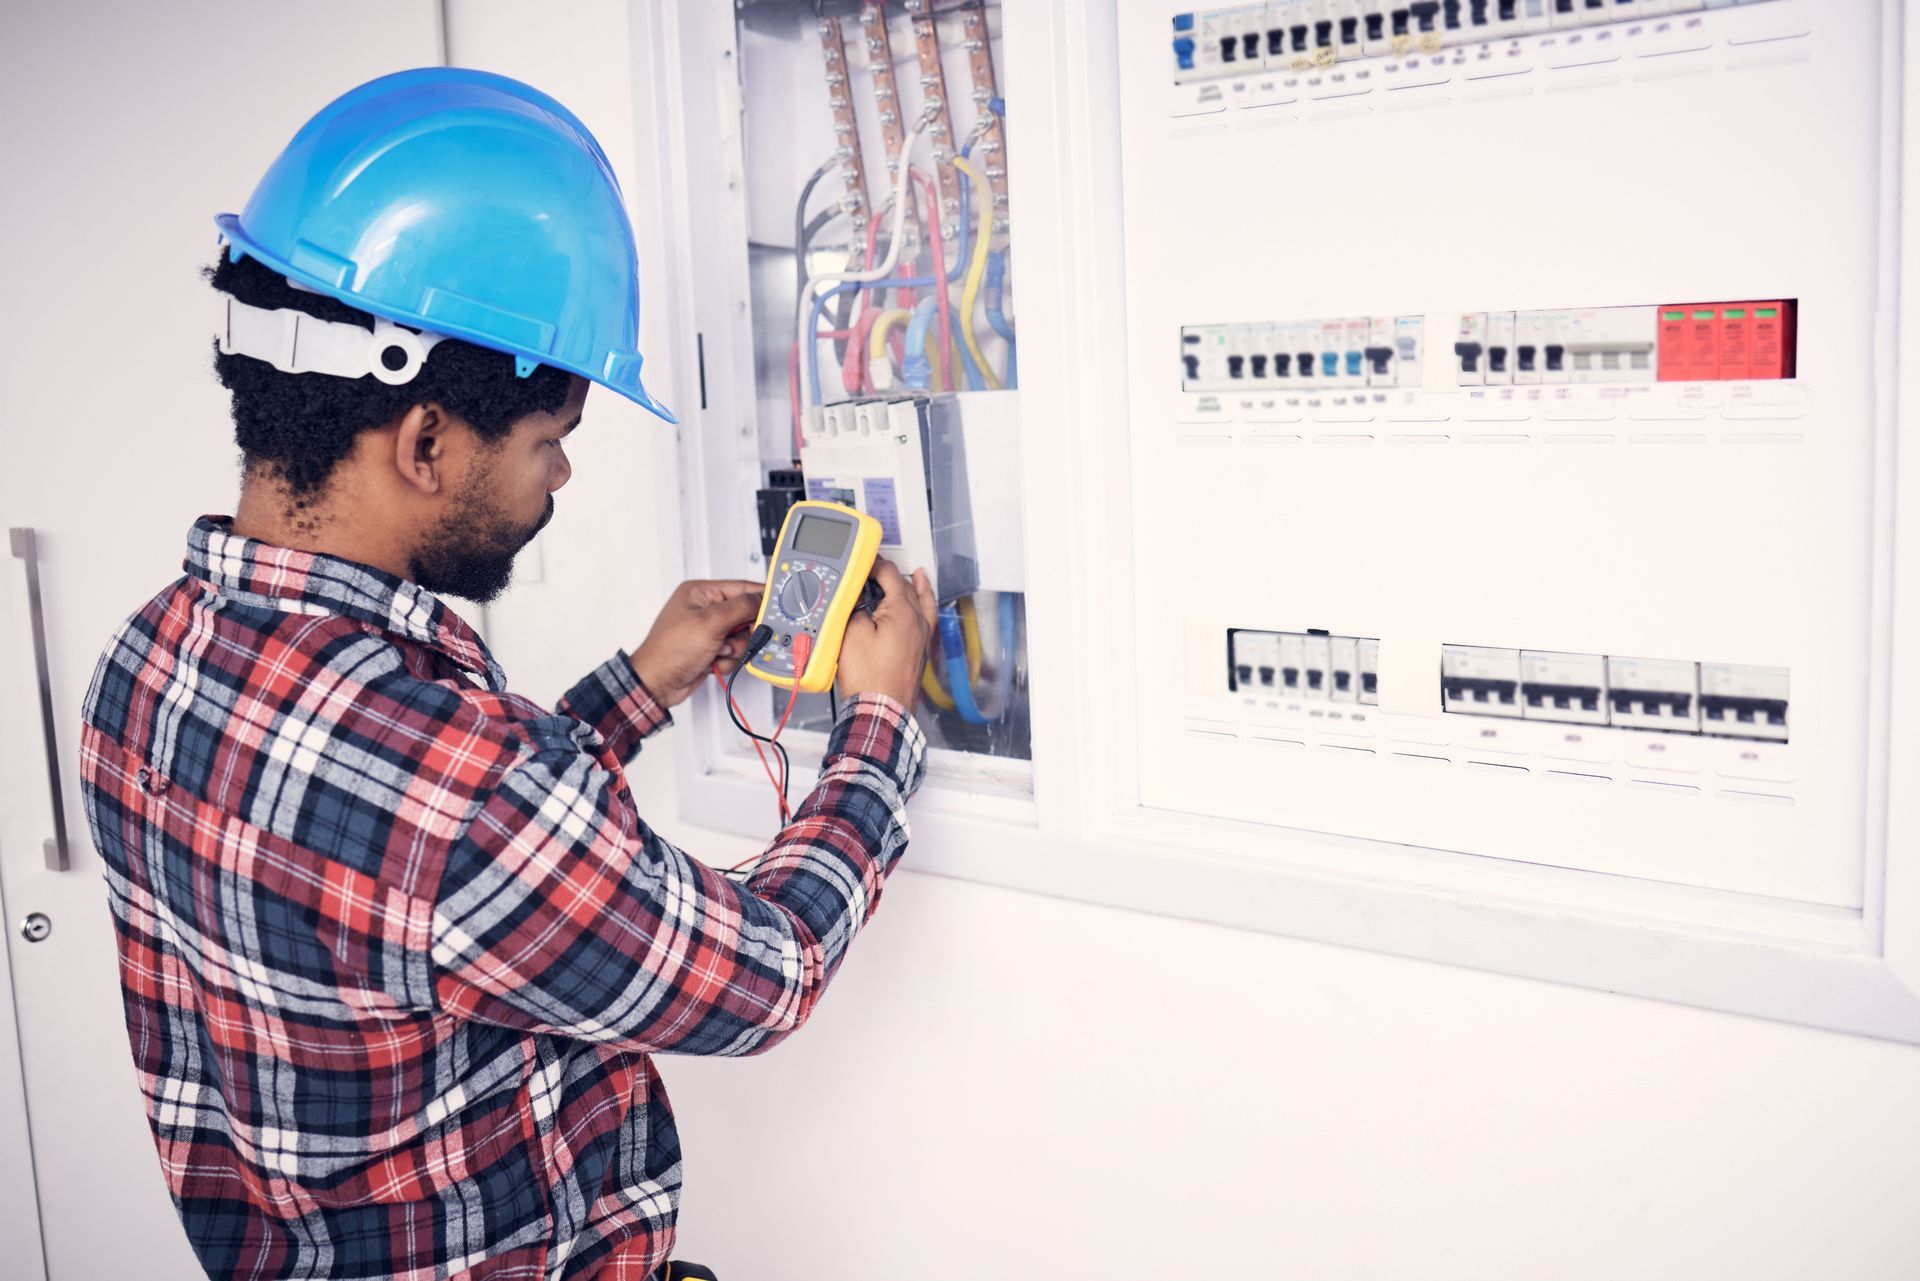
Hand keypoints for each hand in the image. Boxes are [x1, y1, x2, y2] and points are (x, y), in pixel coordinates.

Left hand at [629, 579, 764, 707]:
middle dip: (742, 632)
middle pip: (746, 615)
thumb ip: (741, 607)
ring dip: (733, 649)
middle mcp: (705, 608)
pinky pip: (735, 652)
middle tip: (732, 639)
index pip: (742, 588)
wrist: (657, 684)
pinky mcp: (712, 648)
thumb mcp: (710, 623)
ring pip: (743, 637)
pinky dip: (727, 660)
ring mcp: (709, 630)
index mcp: (701, 592)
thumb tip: (762, 598)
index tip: (778, 607)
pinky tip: (712, 661)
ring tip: (716, 652)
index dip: (761, 598)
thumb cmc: (669, 651)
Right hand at [835, 560, 936, 706]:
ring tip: (918, 576)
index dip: (874, 564)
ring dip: (916, 588)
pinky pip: (926, 620)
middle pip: (907, 586)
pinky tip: (918, 611)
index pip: (890, 574)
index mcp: (903, 611)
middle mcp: (919, 622)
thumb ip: (854, 610)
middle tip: (875, 570)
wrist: (881, 711)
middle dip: (891, 575)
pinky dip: (923, 608)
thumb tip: (858, 603)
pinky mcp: (919, 653)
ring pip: (923, 603)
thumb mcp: (850, 634)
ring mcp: (922, 639)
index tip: (863, 562)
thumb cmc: (870, 679)